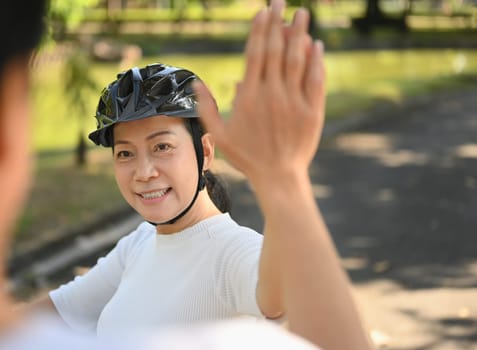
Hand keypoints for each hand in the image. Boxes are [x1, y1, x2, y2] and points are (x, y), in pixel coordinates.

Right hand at [194, 0, 325, 186]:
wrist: (278, 176)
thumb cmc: (247, 157)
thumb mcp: (219, 135)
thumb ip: (206, 108)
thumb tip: (197, 83)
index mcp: (250, 96)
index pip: (255, 54)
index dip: (259, 29)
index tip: (263, 11)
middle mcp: (272, 94)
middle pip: (276, 50)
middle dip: (278, 22)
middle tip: (281, 1)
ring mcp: (294, 101)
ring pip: (298, 60)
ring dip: (300, 33)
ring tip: (302, 13)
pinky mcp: (312, 111)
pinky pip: (315, 80)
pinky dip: (316, 61)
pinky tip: (316, 45)